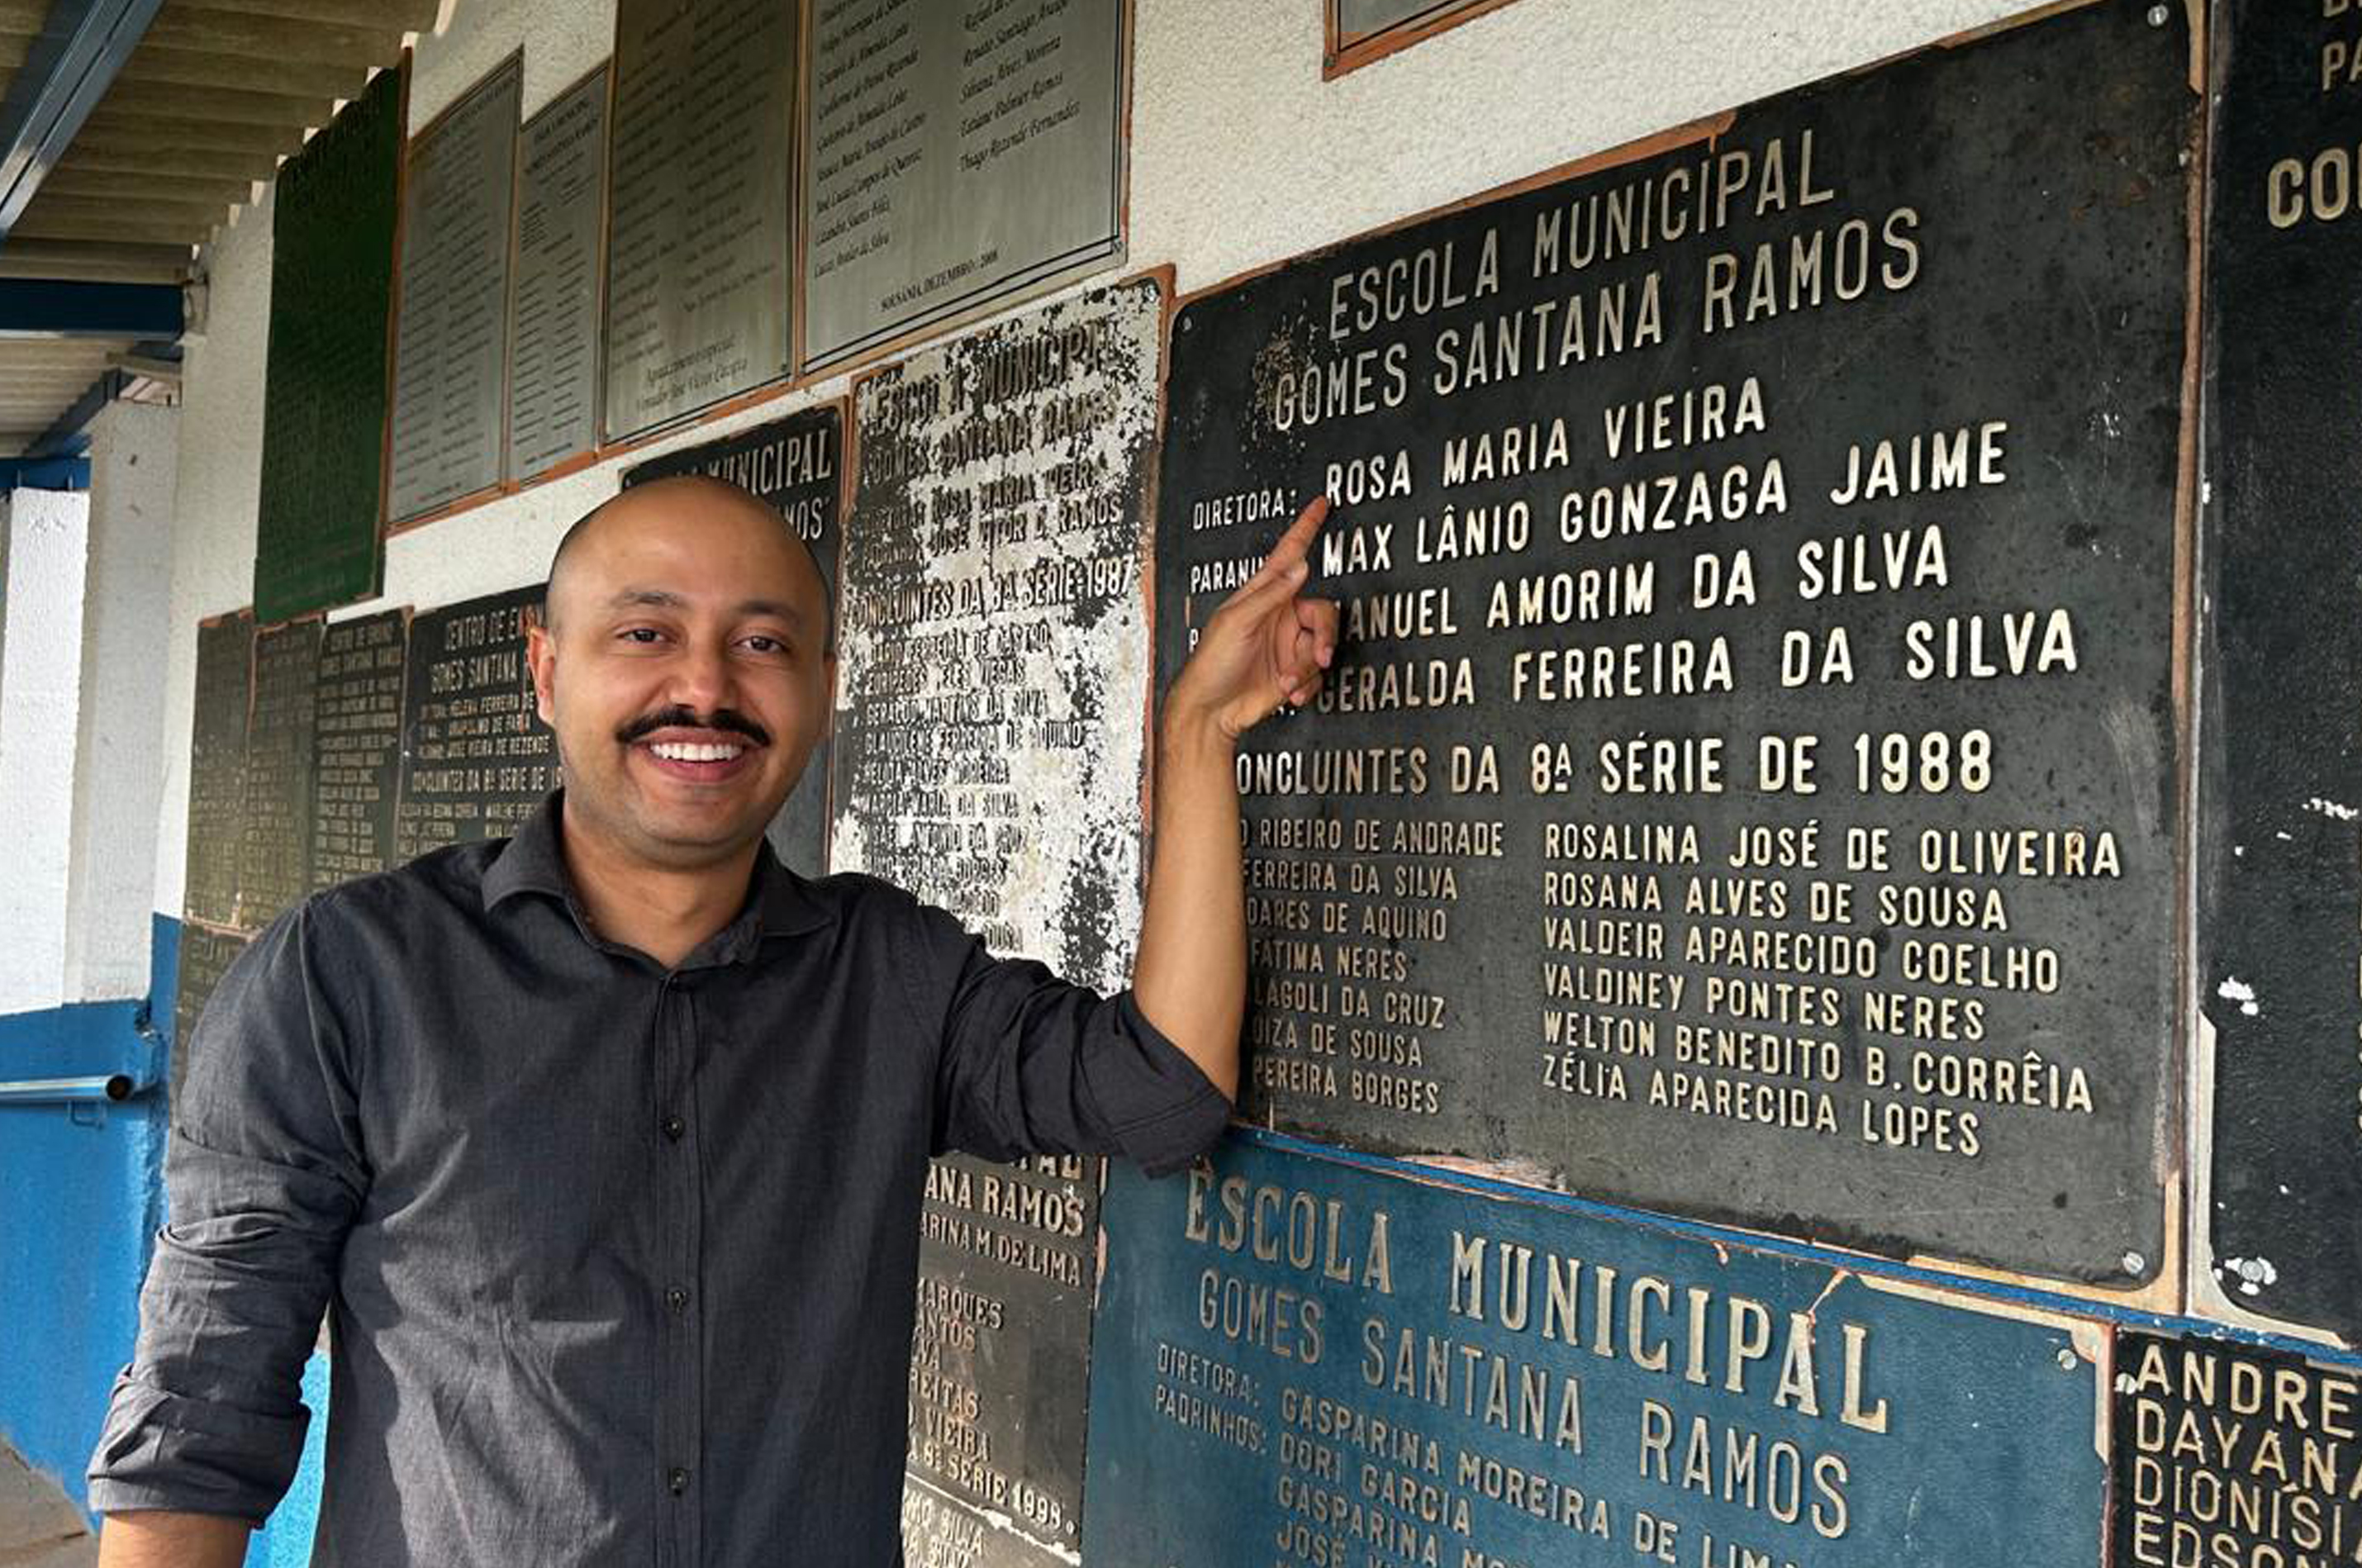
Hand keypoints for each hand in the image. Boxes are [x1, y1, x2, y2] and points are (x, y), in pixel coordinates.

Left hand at [1169, 496, 1340, 740]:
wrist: (1212, 710)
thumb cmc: (1212, 664)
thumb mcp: (1237, 622)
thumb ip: (1271, 594)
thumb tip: (1299, 567)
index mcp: (1262, 594)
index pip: (1288, 553)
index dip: (1305, 528)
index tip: (1321, 504)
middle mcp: (1279, 615)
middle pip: (1323, 611)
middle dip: (1323, 636)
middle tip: (1318, 654)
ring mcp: (1288, 644)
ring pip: (1322, 644)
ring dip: (1308, 666)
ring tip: (1287, 679)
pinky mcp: (1294, 670)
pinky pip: (1317, 672)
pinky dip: (1307, 684)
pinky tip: (1288, 690)